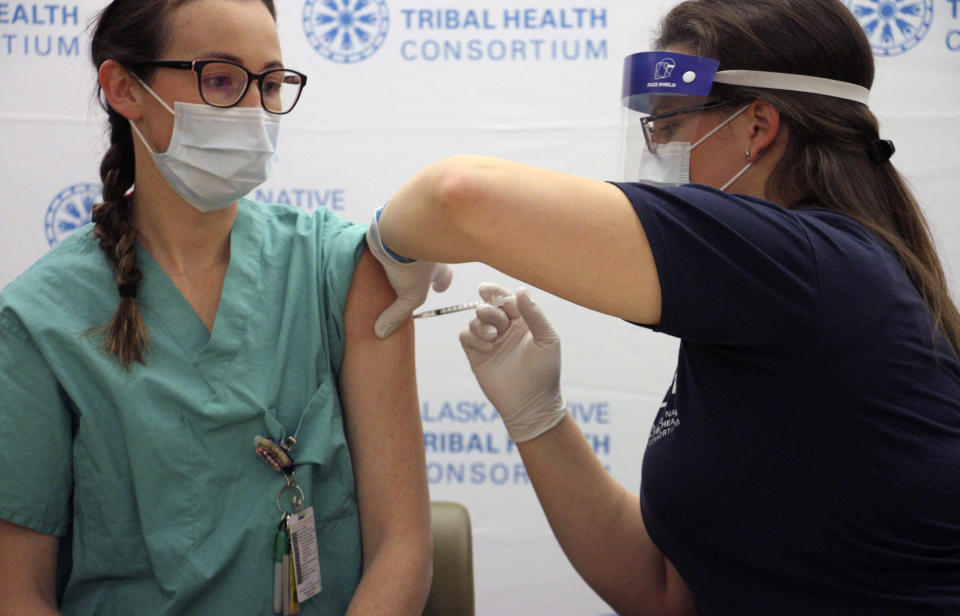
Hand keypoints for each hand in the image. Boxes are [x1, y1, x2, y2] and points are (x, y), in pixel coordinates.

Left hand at [366, 206, 452, 337]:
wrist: (400, 229)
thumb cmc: (414, 264)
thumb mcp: (409, 296)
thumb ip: (396, 315)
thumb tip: (380, 333)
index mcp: (437, 265)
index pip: (444, 276)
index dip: (442, 283)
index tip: (439, 288)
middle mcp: (429, 249)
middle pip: (431, 258)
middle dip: (426, 266)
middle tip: (417, 274)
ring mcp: (414, 236)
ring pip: (413, 244)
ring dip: (407, 251)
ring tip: (395, 261)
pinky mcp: (395, 227)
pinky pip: (394, 234)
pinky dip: (389, 240)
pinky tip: (380, 245)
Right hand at [459, 283, 566, 442]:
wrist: (530, 404)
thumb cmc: (545, 372)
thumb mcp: (547, 340)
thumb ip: (534, 314)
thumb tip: (520, 290)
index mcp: (523, 322)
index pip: (506, 299)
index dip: (495, 292)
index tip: (485, 290)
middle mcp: (505, 329)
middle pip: (486, 307)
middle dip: (487, 310)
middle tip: (496, 325)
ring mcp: (490, 342)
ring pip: (474, 320)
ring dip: (480, 325)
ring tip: (493, 339)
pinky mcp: (476, 355)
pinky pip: (465, 336)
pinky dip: (472, 337)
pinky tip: (485, 348)